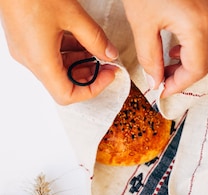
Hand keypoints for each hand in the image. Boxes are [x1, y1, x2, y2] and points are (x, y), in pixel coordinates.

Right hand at [0, 0, 118, 104]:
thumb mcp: (73, 15)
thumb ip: (96, 39)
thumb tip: (110, 55)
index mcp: (40, 61)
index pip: (67, 95)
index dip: (92, 89)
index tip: (108, 74)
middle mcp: (31, 61)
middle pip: (64, 84)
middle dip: (90, 75)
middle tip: (108, 63)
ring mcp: (27, 51)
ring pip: (59, 70)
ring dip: (81, 62)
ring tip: (97, 49)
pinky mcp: (26, 41)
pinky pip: (51, 56)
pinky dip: (69, 52)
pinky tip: (82, 40)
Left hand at [123, 0, 207, 97]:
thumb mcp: (142, 23)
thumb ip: (149, 58)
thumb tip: (156, 81)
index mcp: (196, 25)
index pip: (196, 70)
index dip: (178, 85)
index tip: (162, 90)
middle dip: (189, 75)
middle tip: (167, 77)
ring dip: (199, 60)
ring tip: (174, 59)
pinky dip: (202, 44)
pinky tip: (182, 41)